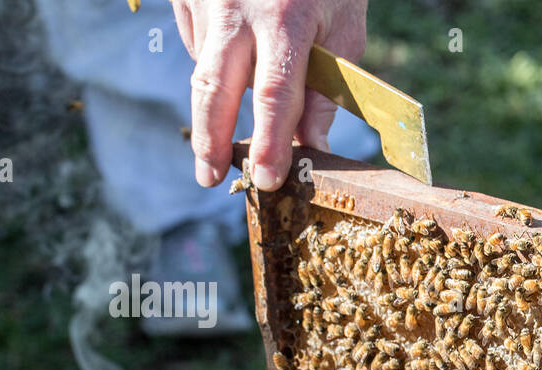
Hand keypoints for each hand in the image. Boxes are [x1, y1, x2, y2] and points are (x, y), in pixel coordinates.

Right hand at [170, 0, 368, 190]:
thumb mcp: (344, 27)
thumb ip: (325, 90)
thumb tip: (313, 147)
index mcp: (286, 20)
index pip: (275, 95)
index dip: (271, 143)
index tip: (267, 179)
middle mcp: (237, 10)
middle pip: (215, 90)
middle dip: (210, 141)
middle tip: (209, 178)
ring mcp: (206, 0)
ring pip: (204, 69)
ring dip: (221, 98)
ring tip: (245, 92)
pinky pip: (196, 42)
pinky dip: (217, 60)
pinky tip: (239, 47)